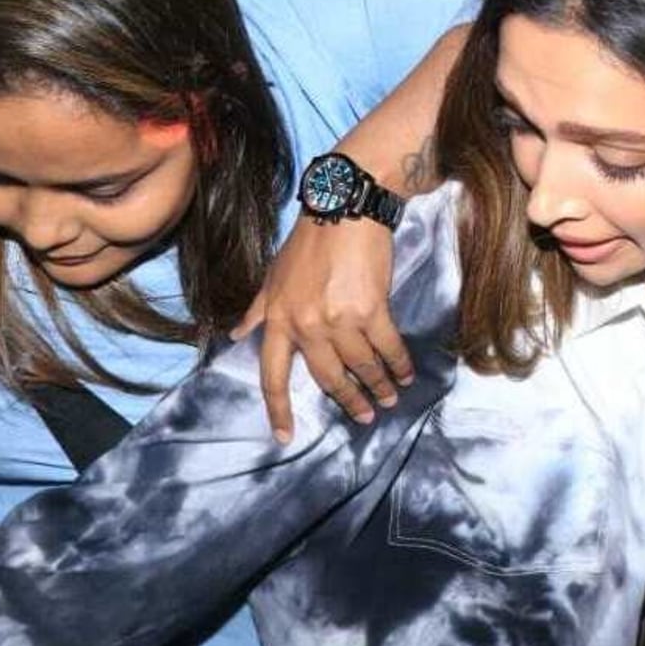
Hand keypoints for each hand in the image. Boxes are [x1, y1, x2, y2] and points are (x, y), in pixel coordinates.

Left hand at [233, 215, 409, 442]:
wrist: (344, 209)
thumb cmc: (309, 241)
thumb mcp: (273, 276)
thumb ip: (258, 310)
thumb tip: (238, 335)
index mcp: (278, 319)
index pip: (272, 376)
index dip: (278, 410)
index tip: (284, 437)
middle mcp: (304, 325)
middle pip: (327, 378)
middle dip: (348, 400)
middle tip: (363, 415)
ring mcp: (337, 319)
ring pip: (360, 367)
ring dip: (378, 386)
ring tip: (389, 397)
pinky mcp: (370, 309)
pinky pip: (387, 347)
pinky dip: (398, 365)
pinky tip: (406, 374)